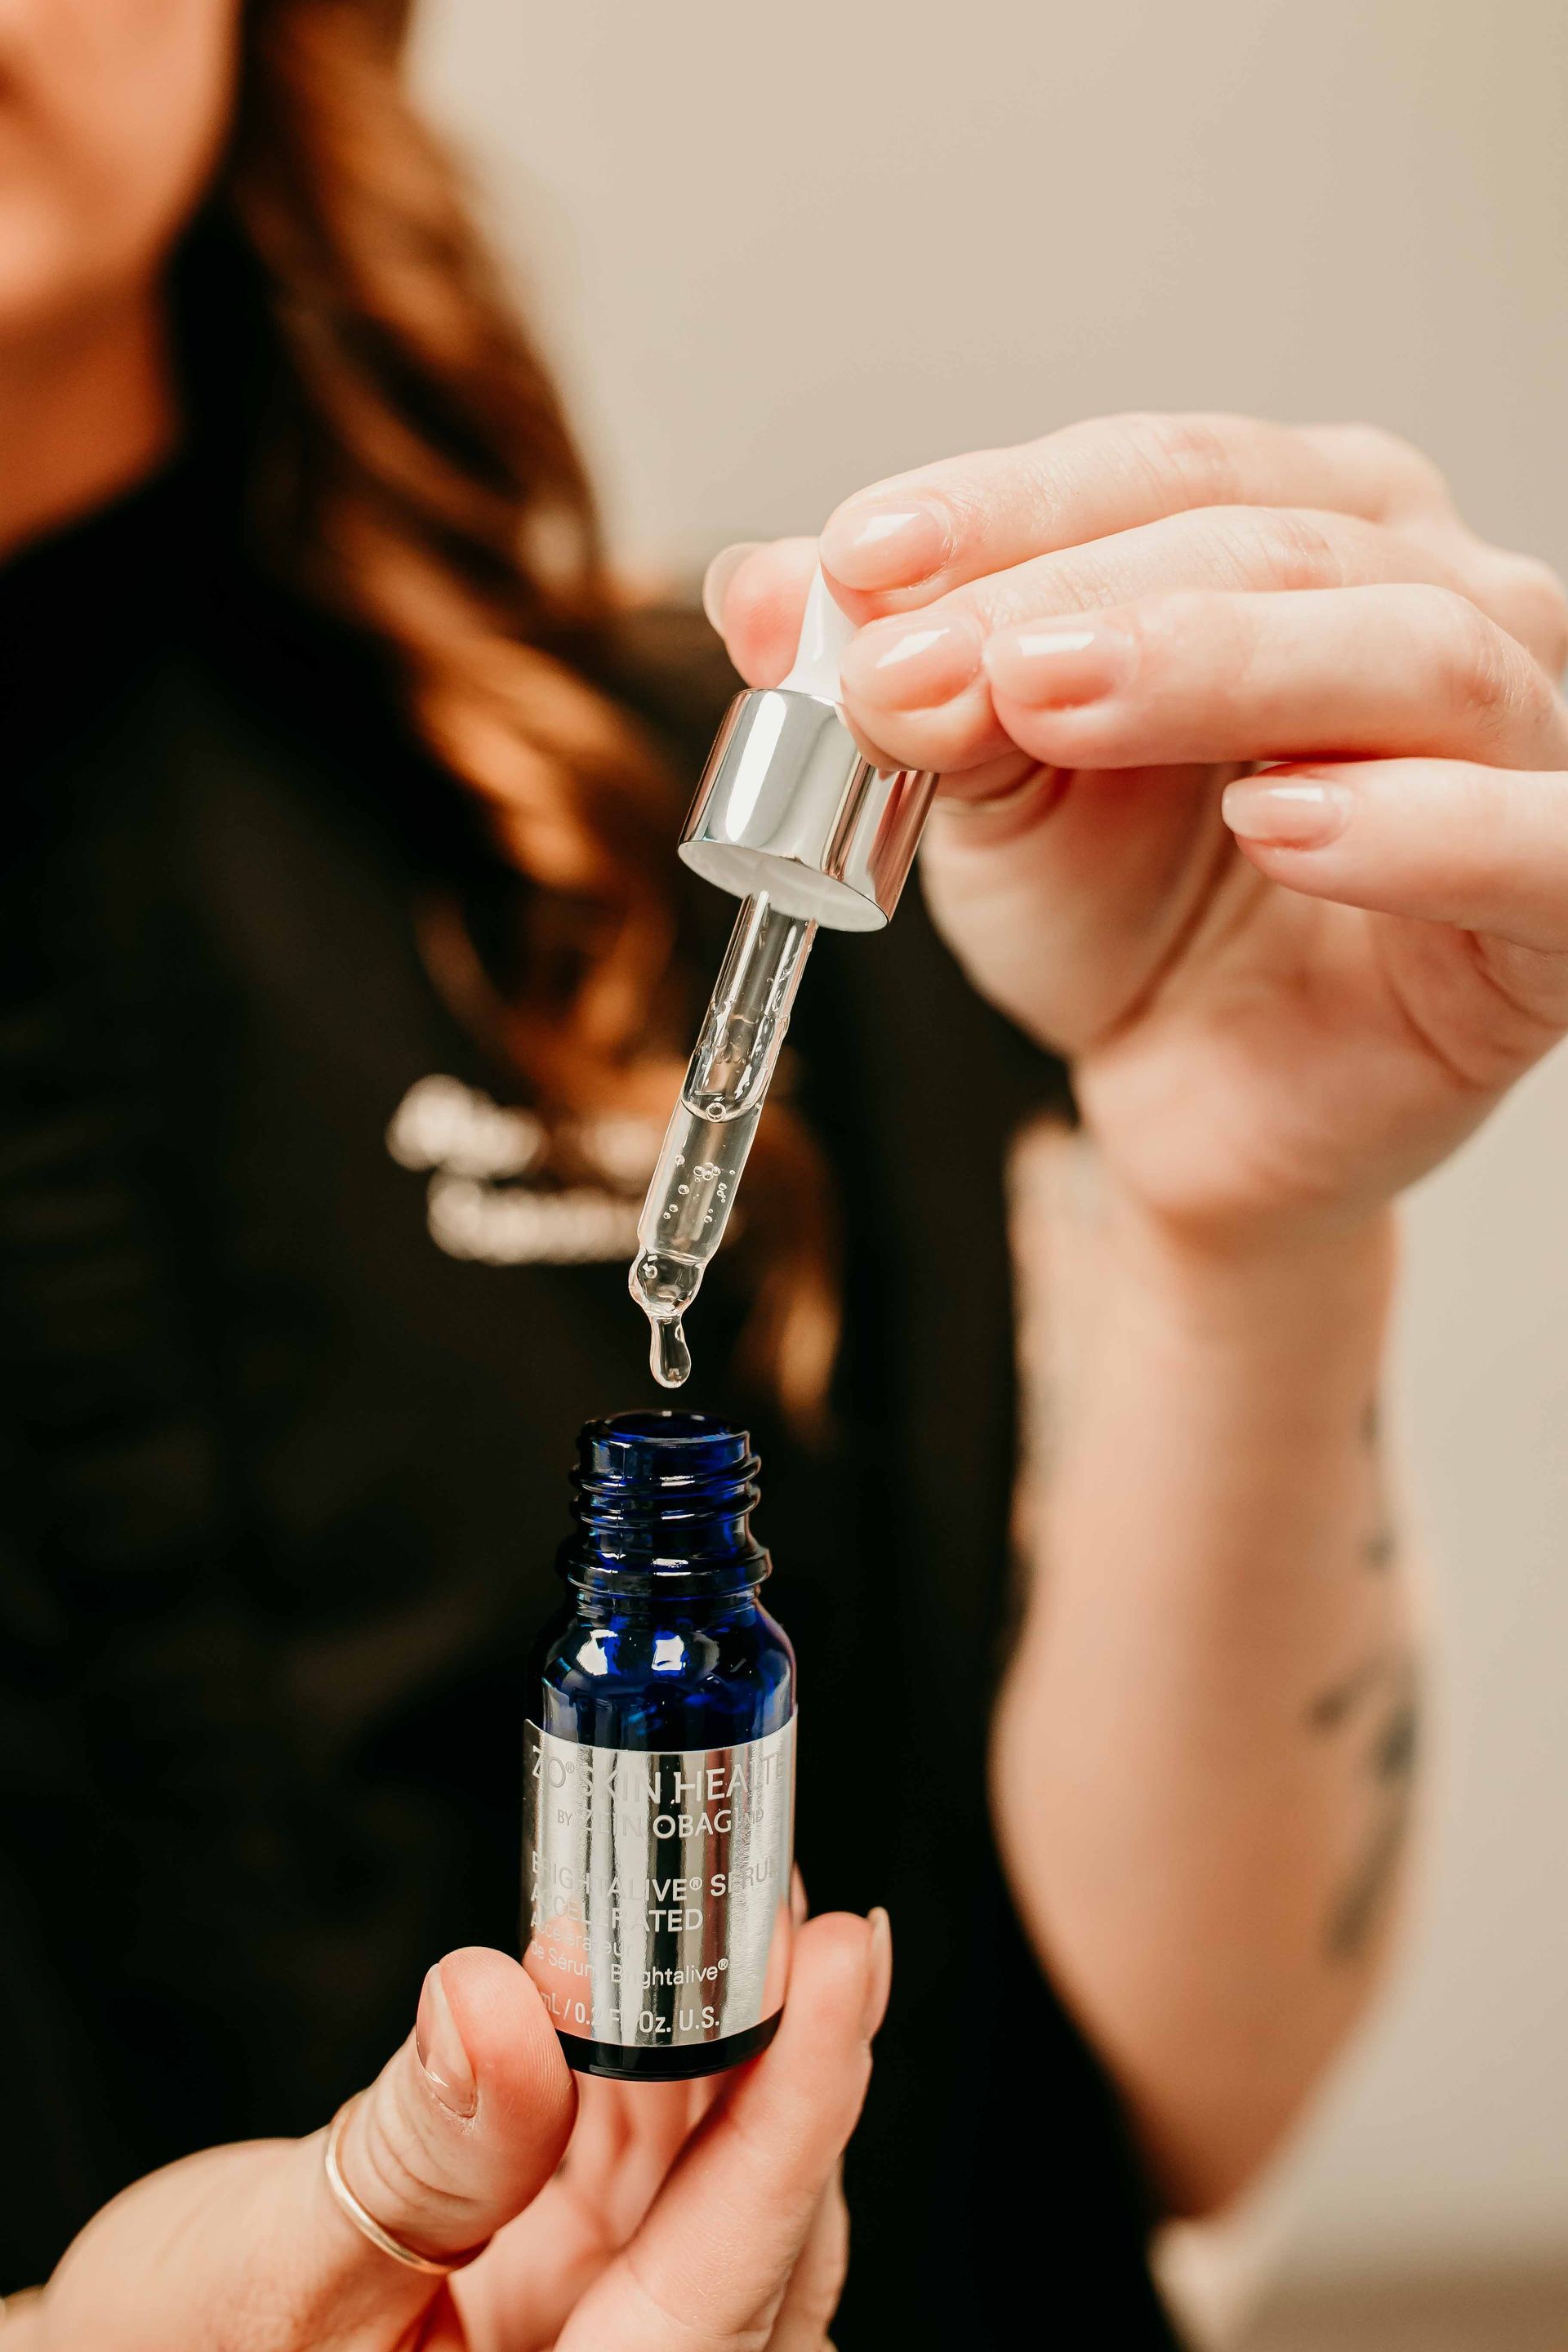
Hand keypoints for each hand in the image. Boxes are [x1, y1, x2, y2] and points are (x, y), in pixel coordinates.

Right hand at [17, 1913, 888, 2350]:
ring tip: (742, 1889)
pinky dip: (660, 2054)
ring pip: (709, 2188)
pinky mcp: (569, 2275)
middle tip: (801, 1902)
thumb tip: (509, 1997)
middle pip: (749, 2243)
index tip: (845, 1964)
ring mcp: (590, 2333)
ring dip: (732, 2040)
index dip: (795, 2122)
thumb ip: (412, 2156)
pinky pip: (647, 2164)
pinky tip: (663, 1958)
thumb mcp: (261, 2271)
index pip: (714, 2299)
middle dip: (786, 2062)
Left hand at [710, 415, 1567, 1250]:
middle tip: (916, 671)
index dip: (1004, 511)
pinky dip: (1422, 825)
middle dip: (1070, 597)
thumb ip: (901, 679)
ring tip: (1056, 709)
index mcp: (1304, 528)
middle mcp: (1437, 598)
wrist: (1190, 1097)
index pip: (1158, 471)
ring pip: (1411, 653)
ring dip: (1219, 666)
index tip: (858, 565)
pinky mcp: (1556, 903)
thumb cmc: (1117, 915)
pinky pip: (1534, 841)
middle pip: (1273, 540)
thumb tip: (767, 594)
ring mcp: (1522, 742)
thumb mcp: (986, 785)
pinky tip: (1286, 824)